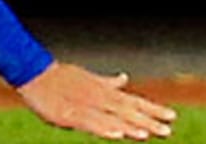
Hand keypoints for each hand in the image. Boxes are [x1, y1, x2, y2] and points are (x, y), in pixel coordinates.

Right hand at [18, 62, 176, 139]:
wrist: (34, 72)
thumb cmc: (60, 77)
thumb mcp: (88, 78)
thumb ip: (108, 82)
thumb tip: (124, 78)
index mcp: (103, 90)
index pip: (133, 100)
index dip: (152, 109)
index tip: (172, 116)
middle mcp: (98, 96)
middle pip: (127, 111)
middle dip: (148, 121)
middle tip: (168, 131)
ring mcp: (85, 104)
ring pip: (111, 117)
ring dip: (129, 125)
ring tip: (146, 134)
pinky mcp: (70, 112)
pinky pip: (90, 122)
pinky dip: (104, 127)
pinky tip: (116, 133)